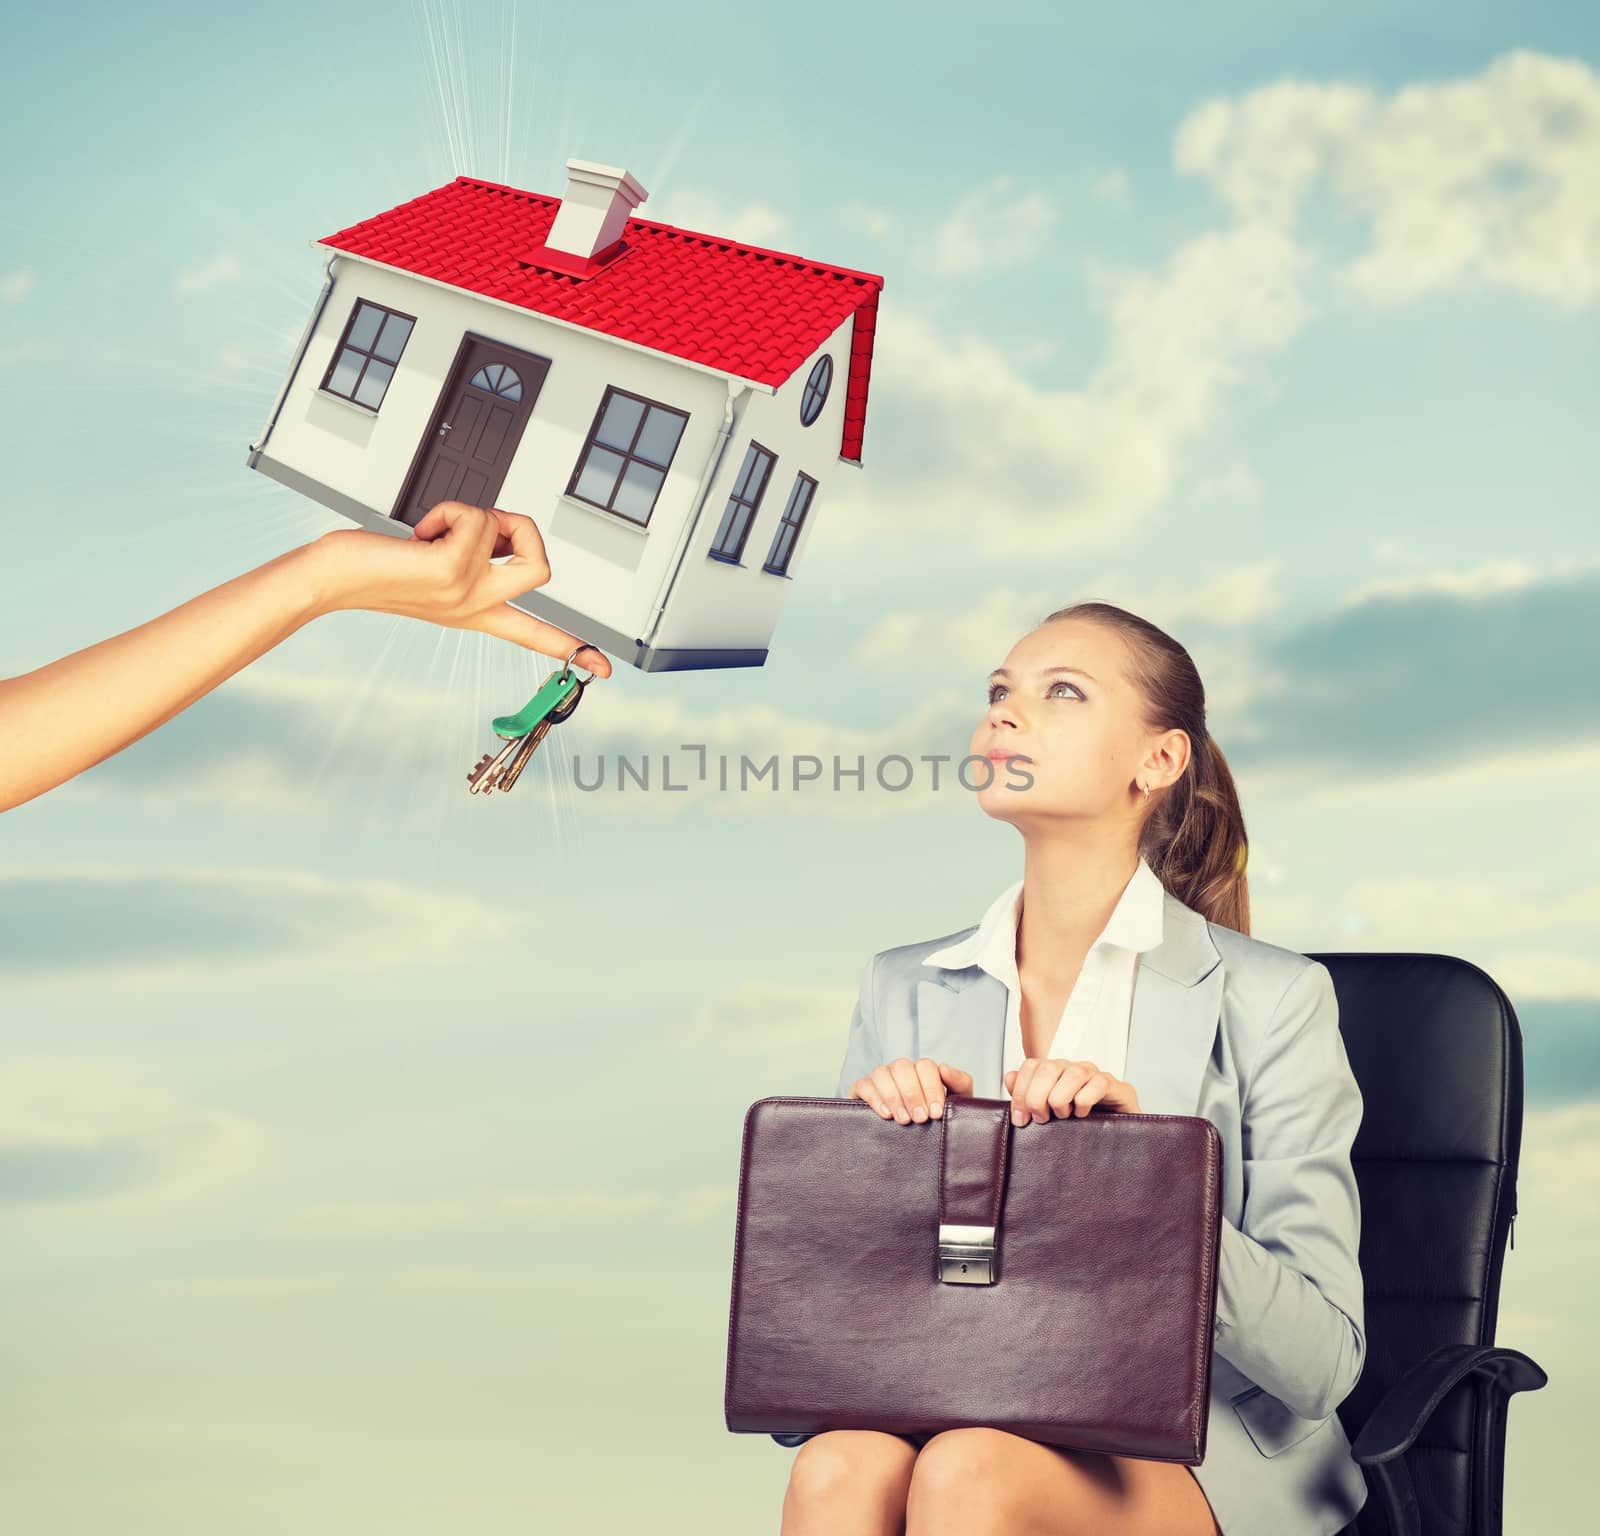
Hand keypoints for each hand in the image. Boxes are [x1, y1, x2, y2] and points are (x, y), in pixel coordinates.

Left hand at [303, 500, 612, 674]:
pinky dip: (450, 511)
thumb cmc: (375, 566)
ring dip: (470, 511)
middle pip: (544, 570)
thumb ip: (477, 552)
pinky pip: (477, 518)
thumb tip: (503, 527)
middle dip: (525, 528)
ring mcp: (467, 591)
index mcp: (476, 611)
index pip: (535, 635)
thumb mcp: (436, 565)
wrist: (332, 578)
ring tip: (433, 529)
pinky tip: (420, 532)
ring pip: (508, 529)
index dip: (574, 648)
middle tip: (484, 524)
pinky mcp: (451, 570)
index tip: (604, 670)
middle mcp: (477, 606)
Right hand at [847, 1058, 973, 1122]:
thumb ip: (960, 1083)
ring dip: (894, 1096)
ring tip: (903, 1120)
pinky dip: (875, 1098)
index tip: (935, 1112)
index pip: (925, 1066)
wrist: (919, 1148)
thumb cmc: (936, 1120)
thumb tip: (944, 1066)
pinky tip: (886, 1114)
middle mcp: (900, 1071)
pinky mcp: (862, 1090)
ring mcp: (881, 1079)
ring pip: (881, 1072)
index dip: (931, 1088)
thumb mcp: (956, 1102)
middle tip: (920, 1119)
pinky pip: (864, 1085)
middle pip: (902, 1066)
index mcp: (922, 1071)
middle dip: (912, 1094)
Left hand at [1004, 1058, 1141, 1125]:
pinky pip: (1099, 1084)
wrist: (1115, 1138)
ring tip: (1062, 1116)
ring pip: (1073, 1073)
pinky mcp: (1118, 1087)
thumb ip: (1026, 1094)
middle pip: (1048, 1068)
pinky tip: (1082, 1115)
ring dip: (1061, 1099)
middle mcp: (1073, 1068)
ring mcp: (1096, 1075)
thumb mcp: (1047, 1112)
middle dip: (1037, 1097)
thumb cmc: (1077, 1124)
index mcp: (1055, 1071)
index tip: (1020, 1119)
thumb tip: (1009, 1077)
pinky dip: (1085, 1101)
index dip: (1020, 1091)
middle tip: (1041, 1119)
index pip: (1031, 1066)